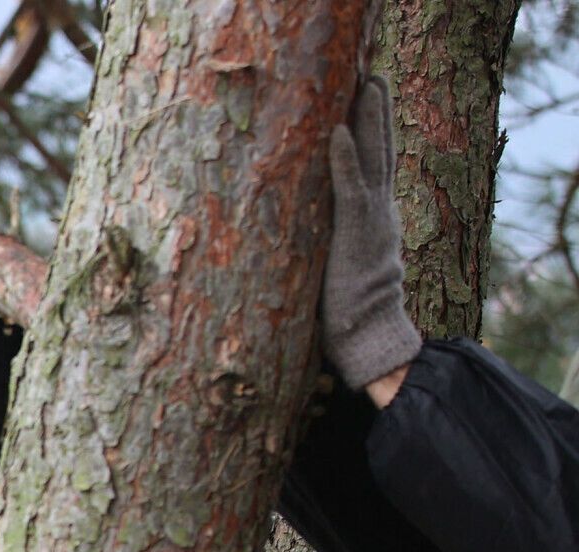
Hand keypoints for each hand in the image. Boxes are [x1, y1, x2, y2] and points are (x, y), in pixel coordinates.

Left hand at [322, 77, 420, 392]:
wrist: (369, 341)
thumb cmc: (348, 321)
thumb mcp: (339, 276)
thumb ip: (331, 254)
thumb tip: (306, 252)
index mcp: (376, 224)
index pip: (374, 171)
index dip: (372, 137)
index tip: (367, 105)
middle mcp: (380, 215)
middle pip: (381, 153)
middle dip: (377, 114)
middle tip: (374, 76)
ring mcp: (371, 221)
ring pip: (373, 159)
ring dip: (368, 119)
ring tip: (367, 83)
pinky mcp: (355, 232)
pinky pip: (349, 186)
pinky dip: (343, 158)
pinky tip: (337, 130)